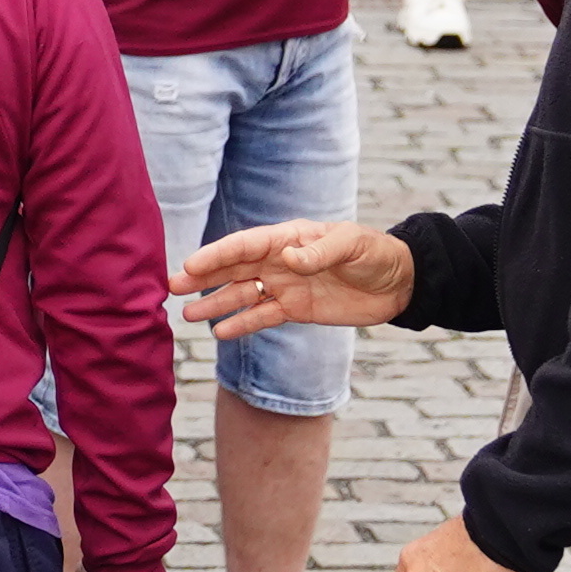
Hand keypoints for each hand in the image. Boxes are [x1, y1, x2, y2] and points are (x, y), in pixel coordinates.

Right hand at [180, 218, 411, 336]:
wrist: (399, 283)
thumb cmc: (376, 254)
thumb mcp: (352, 245)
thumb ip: (319, 251)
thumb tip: (288, 258)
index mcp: (289, 238)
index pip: (245, 246)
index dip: (216, 255)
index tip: (190, 267)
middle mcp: (280, 260)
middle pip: (233, 269)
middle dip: (202, 277)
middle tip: (171, 287)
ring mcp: (285, 285)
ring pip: (241, 294)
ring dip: (215, 303)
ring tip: (187, 315)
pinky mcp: (295, 309)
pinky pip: (262, 316)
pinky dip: (242, 324)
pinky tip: (221, 333)